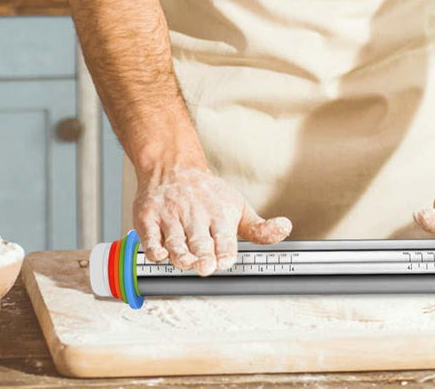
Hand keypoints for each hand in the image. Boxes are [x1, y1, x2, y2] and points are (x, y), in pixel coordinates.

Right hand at [132, 165, 291, 275]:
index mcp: (219, 215)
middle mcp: (196, 216)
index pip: (224, 238)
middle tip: (206, 266)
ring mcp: (171, 217)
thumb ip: (259, 228)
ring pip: (175, 240)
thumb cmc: (209, 196)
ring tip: (186, 262)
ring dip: (180, 253)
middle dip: (203, 254)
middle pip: (199, 240)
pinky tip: (159, 254)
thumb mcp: (238, 208)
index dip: (225, 251)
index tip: (225, 260)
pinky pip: (150, 236)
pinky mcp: (149, 218)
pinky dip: (154, 246)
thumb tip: (285, 229)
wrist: (175, 169)